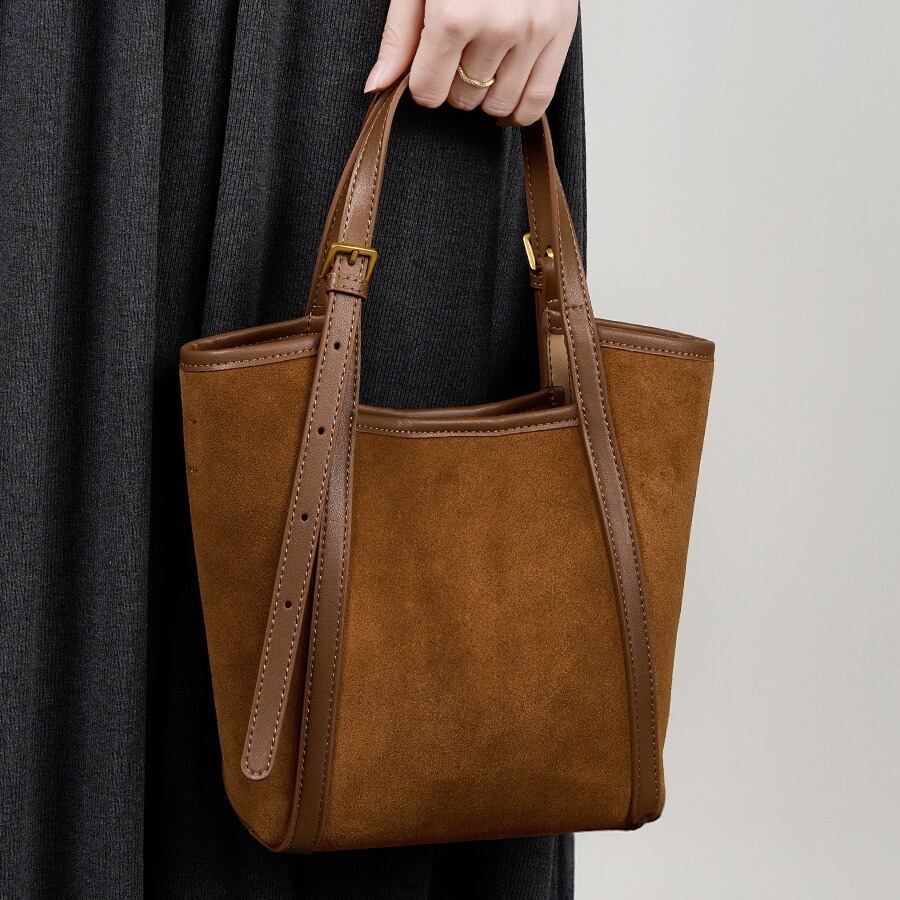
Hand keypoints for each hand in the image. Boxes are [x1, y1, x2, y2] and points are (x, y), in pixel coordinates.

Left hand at [364, 0, 578, 125]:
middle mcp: (497, 26)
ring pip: (499, 104)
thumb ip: (400, 36)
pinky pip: (538, 100)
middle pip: (464, 98)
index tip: (427, 68)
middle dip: (454, 84)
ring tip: (482, 64)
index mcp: (455, 14)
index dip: (424, 84)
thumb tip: (379, 85)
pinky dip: (519, 110)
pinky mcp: (561, 31)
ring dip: (486, 94)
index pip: (430, 91)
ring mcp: (533, 32)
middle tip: (457, 54)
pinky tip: (507, 100)